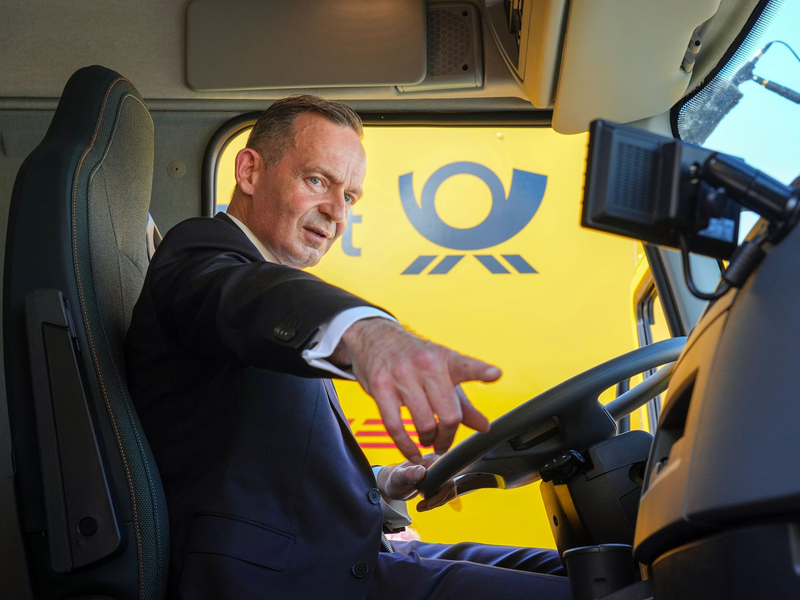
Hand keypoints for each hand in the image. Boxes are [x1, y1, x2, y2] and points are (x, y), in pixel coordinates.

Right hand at [337, 318, 499, 461]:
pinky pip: (395, 426)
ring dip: (428, 440)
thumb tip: (485, 427)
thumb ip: (463, 403)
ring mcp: (401, 376)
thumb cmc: (415, 359)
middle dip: (448, 436)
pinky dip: (405, 446)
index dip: (481, 371)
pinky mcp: (380, 388)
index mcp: (445, 359)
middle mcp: (425, 365)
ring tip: (427, 440)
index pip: (466, 366)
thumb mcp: (442, 374)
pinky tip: (412, 452)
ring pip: (423, 423)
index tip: (495, 374)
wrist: (375, 338)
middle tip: (444, 442)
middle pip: (448, 413)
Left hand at [377, 454, 458, 511]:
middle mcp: (438, 463)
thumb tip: (422, 471)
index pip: (447, 475)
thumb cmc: (393, 480)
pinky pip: (446, 492)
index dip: (441, 491)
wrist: (393, 485)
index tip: (428, 500)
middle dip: (439, 498)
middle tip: (424, 505)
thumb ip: (408, 473)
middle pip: (451, 483)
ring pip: (450, 490)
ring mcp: (440, 472)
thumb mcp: (398, 478)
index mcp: (431, 459)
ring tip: (423, 505)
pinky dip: (438, 501)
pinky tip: (426, 504)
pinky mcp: (440, 480)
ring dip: (438, 501)